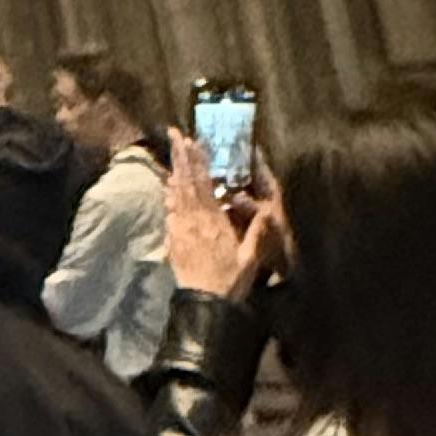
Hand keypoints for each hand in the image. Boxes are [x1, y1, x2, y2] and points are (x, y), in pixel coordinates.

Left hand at [165, 138, 277, 302]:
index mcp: (213, 221)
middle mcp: (193, 219)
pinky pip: (169, 210)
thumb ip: (256, 232)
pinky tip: (168, 186)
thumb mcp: (249, 258)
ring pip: (175, 192)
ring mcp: (180, 227)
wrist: (203, 302)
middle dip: (181, 156)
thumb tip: (266, 210)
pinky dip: (169, 194)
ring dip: (174, 170)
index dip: (197, 162)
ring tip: (172, 152)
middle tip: (174, 134)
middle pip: (185, 181)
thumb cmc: (229, 281)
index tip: (192, 142)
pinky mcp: (172, 238)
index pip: (203, 184)